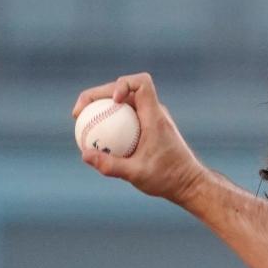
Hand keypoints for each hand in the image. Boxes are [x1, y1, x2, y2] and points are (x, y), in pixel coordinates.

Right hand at [72, 72, 206, 204]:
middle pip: (125, 89)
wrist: (188, 184)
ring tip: (80, 122)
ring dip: (101, 106)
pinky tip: (93, 136)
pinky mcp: (148, 127)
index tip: (112, 102)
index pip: (142, 83)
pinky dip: (109, 120)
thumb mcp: (137, 175)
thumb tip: (84, 154)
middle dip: (99, 94)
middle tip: (78, 114)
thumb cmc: (168, 179)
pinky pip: (125, 116)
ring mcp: (151, 118)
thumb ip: (111, 165)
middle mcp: (154, 112)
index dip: (122, 83)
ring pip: (124, 101)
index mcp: (155, 116)